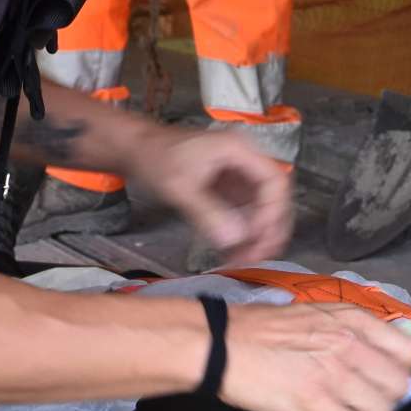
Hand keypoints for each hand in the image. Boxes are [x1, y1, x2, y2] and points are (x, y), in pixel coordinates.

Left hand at [127, 123, 292, 264]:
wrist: (136, 149)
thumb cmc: (155, 158)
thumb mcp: (179, 187)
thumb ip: (207, 212)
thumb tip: (235, 240)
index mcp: (238, 150)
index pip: (274, 181)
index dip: (273, 211)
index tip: (259, 237)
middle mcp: (244, 160)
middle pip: (273, 197)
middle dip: (269, 229)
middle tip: (259, 257)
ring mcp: (238, 175)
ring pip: (261, 208)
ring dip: (257, 236)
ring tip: (245, 261)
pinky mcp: (228, 189)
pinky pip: (244, 213)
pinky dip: (242, 234)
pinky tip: (234, 254)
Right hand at [212, 302, 410, 410]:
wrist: (221, 345)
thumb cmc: (260, 329)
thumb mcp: (314, 314)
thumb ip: (347, 330)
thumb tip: (370, 356)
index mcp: (351, 320)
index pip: (407, 352)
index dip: (403, 372)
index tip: (389, 382)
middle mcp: (349, 344)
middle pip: (397, 386)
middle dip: (387, 401)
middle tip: (370, 407)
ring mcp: (333, 373)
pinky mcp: (314, 402)